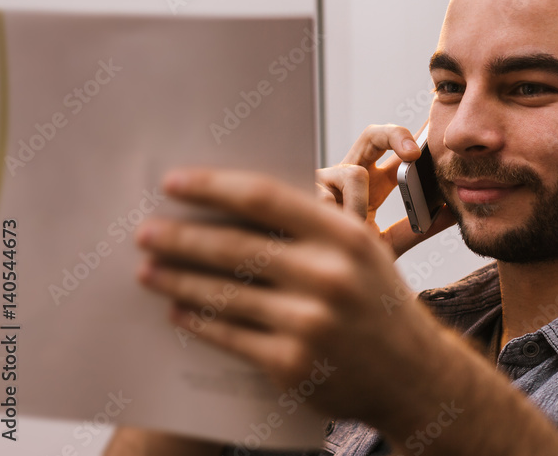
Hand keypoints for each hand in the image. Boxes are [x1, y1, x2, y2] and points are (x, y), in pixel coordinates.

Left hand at [136, 167, 448, 425]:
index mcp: (344, 235)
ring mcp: (310, 322)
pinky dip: (198, 322)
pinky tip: (179, 312)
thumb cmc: (376, 302)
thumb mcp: (360, 251)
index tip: (173, 183)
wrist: (411, 374)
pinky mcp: (292, 363)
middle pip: (235, 246)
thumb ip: (310, 226)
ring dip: (177, 280)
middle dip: (180, 237)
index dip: (212, 187)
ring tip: (149, 271)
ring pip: (224, 294)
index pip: (264, 198)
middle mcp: (329, 275)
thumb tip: (234, 203)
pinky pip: (229, 336)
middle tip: (145, 232)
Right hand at [315, 124, 454, 258]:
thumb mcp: (387, 244)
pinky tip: (331, 231)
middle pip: (373, 135)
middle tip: (414, 153)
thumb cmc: (344, 261)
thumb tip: (451, 213)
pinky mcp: (301, 190)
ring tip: (355, 230)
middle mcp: (348, 174)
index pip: (395, 152)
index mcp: (371, 185)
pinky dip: (337, 217)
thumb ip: (416, 229)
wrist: (312, 281)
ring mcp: (325, 180)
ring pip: (354, 173)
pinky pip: (328, 196)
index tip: (434, 135)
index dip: (416, 139)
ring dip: (360, 205)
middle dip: (395, 135)